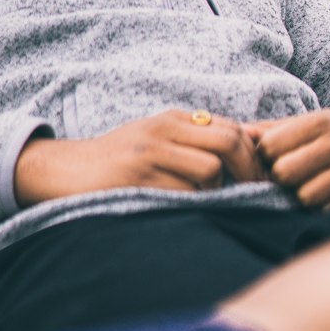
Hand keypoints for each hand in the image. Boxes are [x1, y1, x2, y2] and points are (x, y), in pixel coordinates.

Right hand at [14, 110, 266, 206]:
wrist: (65, 170)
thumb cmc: (118, 161)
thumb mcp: (157, 139)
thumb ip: (195, 142)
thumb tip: (246, 154)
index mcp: (174, 119)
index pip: (233, 128)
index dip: (255, 156)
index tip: (264, 180)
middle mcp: (165, 129)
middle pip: (230, 142)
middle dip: (250, 172)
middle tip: (256, 195)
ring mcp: (151, 152)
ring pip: (211, 168)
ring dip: (217, 191)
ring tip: (207, 202)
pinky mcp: (138, 177)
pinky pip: (183, 193)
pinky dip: (192, 205)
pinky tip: (183, 211)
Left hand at [245, 108, 329, 209]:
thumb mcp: (308, 122)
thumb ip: (271, 129)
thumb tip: (236, 133)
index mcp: (320, 122)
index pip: (271, 146)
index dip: (266, 156)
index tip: (274, 158)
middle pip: (284, 173)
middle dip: (281, 178)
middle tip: (290, 175)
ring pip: (305, 196)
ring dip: (301, 195)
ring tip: (308, 185)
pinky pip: (326, 210)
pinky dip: (320, 207)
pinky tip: (325, 195)